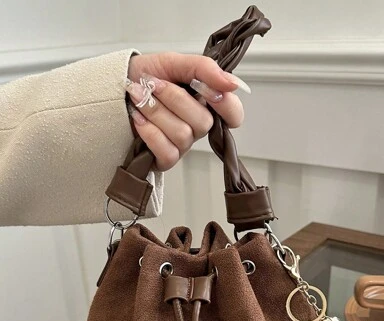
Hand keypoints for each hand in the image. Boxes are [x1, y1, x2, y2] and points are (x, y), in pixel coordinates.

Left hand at [127, 52, 248, 170]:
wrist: (114, 87)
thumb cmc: (144, 76)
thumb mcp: (174, 62)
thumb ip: (204, 69)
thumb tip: (232, 84)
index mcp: (205, 102)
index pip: (233, 114)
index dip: (227, 107)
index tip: (210, 92)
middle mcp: (197, 126)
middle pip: (203, 122)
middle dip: (173, 99)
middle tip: (154, 84)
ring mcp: (182, 145)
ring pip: (183, 135)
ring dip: (155, 112)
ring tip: (139, 97)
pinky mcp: (164, 159)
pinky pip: (167, 152)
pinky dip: (149, 132)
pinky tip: (137, 119)